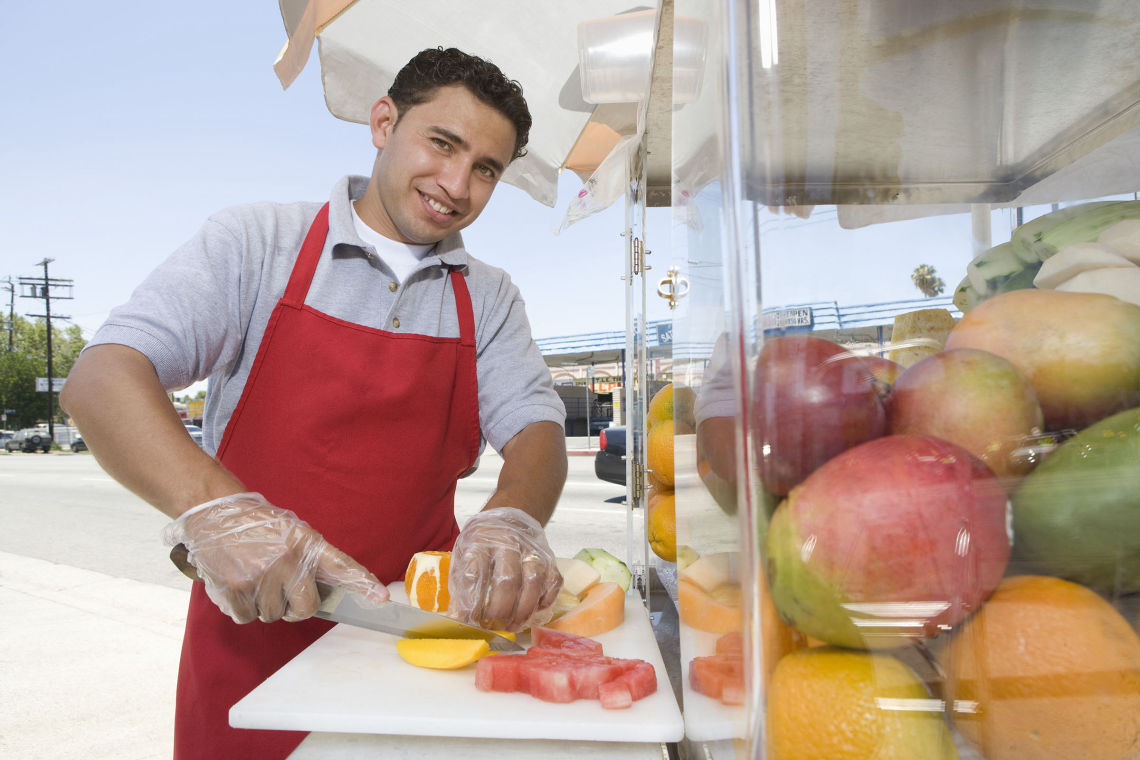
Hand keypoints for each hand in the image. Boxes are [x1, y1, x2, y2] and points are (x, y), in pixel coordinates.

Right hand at [162, 492, 387, 622]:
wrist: (214, 513)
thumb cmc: (257, 526)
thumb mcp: (292, 532)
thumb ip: (310, 559)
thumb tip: (326, 592)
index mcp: (305, 542)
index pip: (341, 566)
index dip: (362, 583)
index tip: (382, 598)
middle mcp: (287, 560)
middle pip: (305, 609)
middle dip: (295, 607)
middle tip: (282, 589)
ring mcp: (261, 576)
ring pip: (273, 615)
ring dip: (265, 604)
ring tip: (254, 577)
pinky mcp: (236, 589)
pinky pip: (247, 618)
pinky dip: (243, 608)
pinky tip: (238, 584)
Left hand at [447, 507, 560, 631]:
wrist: (508, 518)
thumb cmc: (483, 545)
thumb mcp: (463, 557)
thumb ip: (462, 585)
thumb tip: (459, 620)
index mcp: (480, 540)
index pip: (475, 574)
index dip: (473, 603)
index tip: (470, 620)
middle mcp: (508, 541)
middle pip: (507, 580)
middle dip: (500, 611)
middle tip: (493, 626)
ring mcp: (532, 548)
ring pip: (533, 582)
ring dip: (523, 611)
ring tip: (512, 625)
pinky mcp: (549, 557)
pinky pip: (553, 582)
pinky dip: (544, 601)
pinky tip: (532, 611)